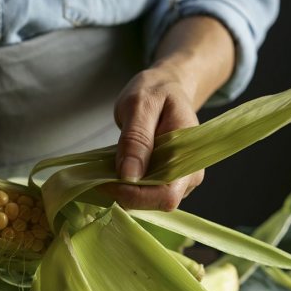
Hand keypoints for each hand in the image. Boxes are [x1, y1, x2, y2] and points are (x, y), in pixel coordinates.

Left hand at [99, 63, 203, 210]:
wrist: (166, 87)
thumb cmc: (155, 91)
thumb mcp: (140, 105)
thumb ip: (136, 139)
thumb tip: (129, 176)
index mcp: (189, 155)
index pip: (166, 195)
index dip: (134, 195)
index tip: (105, 181)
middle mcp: (189, 173)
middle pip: (156, 202)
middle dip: (126, 194)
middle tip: (101, 174)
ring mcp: (179, 179)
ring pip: (149, 201)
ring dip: (124, 190)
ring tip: (109, 167)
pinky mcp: (166, 179)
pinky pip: (145, 192)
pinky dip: (127, 185)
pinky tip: (116, 169)